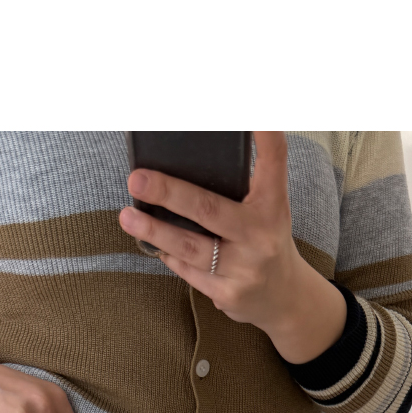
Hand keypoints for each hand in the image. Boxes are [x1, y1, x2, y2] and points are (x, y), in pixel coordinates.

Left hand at [118, 131, 346, 364]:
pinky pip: (187, 269)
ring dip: (153, 230)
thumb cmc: (264, 241)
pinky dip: (168, 254)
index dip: (264, 136)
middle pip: (208, 210)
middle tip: (137, 179)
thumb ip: (237, 188)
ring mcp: (244, 268)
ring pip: (189, 246)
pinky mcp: (227, 293)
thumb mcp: (266, 210)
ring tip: (127, 217)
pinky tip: (153, 242)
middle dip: (169, 194)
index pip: (272, 162)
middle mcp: (261, 235)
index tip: (255, 113)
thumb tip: (185, 159)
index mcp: (272, 205)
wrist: (284, 299)